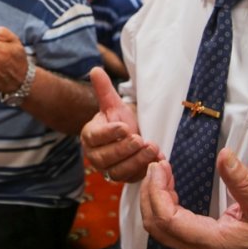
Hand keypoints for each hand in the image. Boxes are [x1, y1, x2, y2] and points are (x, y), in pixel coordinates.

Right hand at [80, 67, 161, 182]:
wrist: (131, 134)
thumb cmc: (120, 118)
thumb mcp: (113, 103)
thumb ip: (104, 89)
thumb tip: (96, 70)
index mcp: (89, 136)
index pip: (96, 137)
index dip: (110, 133)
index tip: (125, 127)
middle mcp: (96, 156)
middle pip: (106, 157)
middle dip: (125, 149)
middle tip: (140, 139)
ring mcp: (109, 170)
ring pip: (119, 171)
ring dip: (137, 161)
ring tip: (153, 149)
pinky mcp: (125, 178)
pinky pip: (133, 178)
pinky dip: (146, 171)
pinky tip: (158, 161)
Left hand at [140, 148, 247, 248]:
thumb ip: (241, 180)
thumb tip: (224, 155)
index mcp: (210, 241)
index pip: (167, 220)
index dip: (156, 192)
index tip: (159, 167)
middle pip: (155, 225)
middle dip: (149, 192)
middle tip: (157, 165)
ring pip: (158, 228)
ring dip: (153, 198)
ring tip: (161, 172)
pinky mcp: (196, 244)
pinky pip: (168, 227)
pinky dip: (161, 204)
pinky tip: (169, 186)